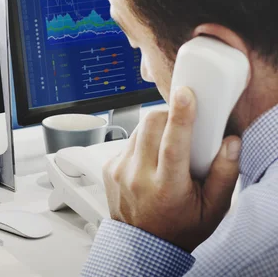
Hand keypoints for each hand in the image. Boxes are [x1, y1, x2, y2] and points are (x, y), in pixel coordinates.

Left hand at [103, 87, 241, 251]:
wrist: (143, 245)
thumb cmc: (179, 227)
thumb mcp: (212, 209)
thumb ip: (224, 175)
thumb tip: (230, 142)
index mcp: (167, 188)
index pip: (172, 144)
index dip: (180, 116)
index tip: (185, 94)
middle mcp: (138, 177)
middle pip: (150, 125)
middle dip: (168, 114)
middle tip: (180, 123)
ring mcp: (120, 171)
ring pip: (138, 129)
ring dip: (154, 129)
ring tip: (166, 148)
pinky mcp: (109, 167)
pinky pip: (127, 141)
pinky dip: (142, 143)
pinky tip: (150, 160)